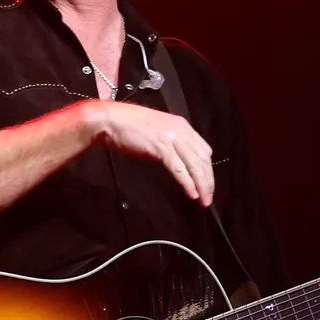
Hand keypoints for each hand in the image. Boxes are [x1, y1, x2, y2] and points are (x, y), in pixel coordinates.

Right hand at [84, 104, 214, 205]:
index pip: (203, 149)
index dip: (208, 168)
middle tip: (209, 197)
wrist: (110, 120)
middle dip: (208, 180)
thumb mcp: (157, 130)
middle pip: (203, 158)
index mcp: (181, 125)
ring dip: (201, 185)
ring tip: (203, 200)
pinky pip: (179, 168)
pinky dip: (187, 182)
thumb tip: (179, 159)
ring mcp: (171, 138)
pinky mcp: (161, 147)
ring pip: (194, 165)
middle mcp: (180, 130)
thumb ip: (170, 141)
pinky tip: (191, 193)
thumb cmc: (128, 125)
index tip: (207, 183)